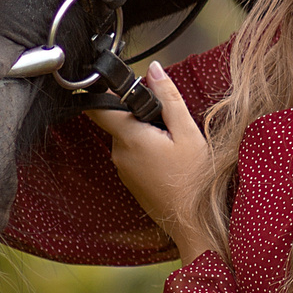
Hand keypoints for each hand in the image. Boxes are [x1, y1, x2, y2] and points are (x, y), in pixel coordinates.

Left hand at [88, 62, 215, 256]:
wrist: (192, 223)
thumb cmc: (193, 179)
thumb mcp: (187, 132)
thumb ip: (169, 98)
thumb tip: (154, 70)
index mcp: (130, 138)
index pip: (98, 108)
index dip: (103, 91)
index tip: (118, 83)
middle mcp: (119, 154)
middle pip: (120, 120)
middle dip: (140, 113)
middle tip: (168, 118)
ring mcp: (123, 169)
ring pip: (128, 137)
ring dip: (146, 132)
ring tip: (174, 141)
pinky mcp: (131, 180)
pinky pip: (134, 153)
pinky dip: (148, 148)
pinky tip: (170, 158)